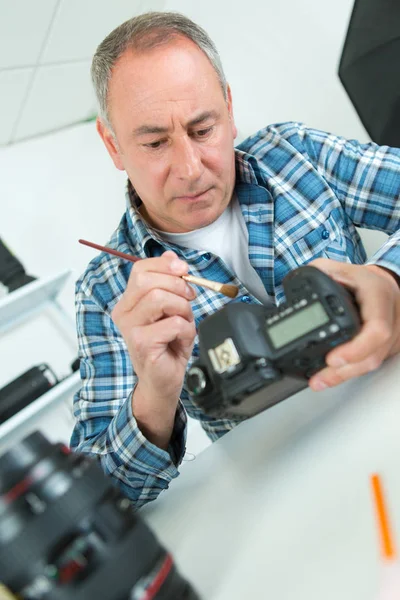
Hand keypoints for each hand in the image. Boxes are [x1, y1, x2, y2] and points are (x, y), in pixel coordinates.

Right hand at [111, 250, 196, 446]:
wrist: (163, 381)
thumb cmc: (167, 346)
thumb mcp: (171, 309)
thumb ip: (169, 282)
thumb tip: (171, 256)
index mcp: (128, 302)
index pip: (140, 269)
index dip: (165, 265)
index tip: (184, 271)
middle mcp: (124, 314)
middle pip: (147, 280)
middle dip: (177, 285)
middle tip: (189, 298)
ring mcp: (131, 329)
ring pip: (160, 298)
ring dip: (182, 309)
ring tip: (184, 322)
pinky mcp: (143, 344)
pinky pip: (173, 323)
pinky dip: (186, 330)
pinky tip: (181, 340)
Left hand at [306, 259, 399, 390]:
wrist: (386, 287)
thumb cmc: (363, 279)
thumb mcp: (341, 268)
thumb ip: (320, 273)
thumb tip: (296, 285)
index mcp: (378, 297)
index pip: (376, 328)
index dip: (356, 347)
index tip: (333, 357)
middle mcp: (388, 319)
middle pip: (371, 354)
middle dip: (344, 369)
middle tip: (321, 376)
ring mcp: (389, 337)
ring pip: (370, 363)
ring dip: (343, 375)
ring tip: (319, 381)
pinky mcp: (382, 348)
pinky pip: (367, 363)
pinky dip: (348, 372)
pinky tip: (330, 377)